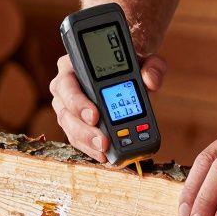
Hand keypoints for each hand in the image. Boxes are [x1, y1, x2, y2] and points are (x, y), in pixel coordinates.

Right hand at [49, 53, 166, 162]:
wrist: (131, 69)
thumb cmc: (131, 61)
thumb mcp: (145, 58)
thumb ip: (151, 67)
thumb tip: (151, 81)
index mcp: (72, 66)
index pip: (66, 84)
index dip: (77, 102)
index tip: (95, 115)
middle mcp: (64, 88)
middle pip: (65, 112)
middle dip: (84, 130)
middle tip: (103, 141)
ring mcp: (68, 108)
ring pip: (70, 129)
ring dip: (87, 143)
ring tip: (106, 151)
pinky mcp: (77, 124)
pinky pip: (79, 140)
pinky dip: (92, 149)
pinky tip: (106, 156)